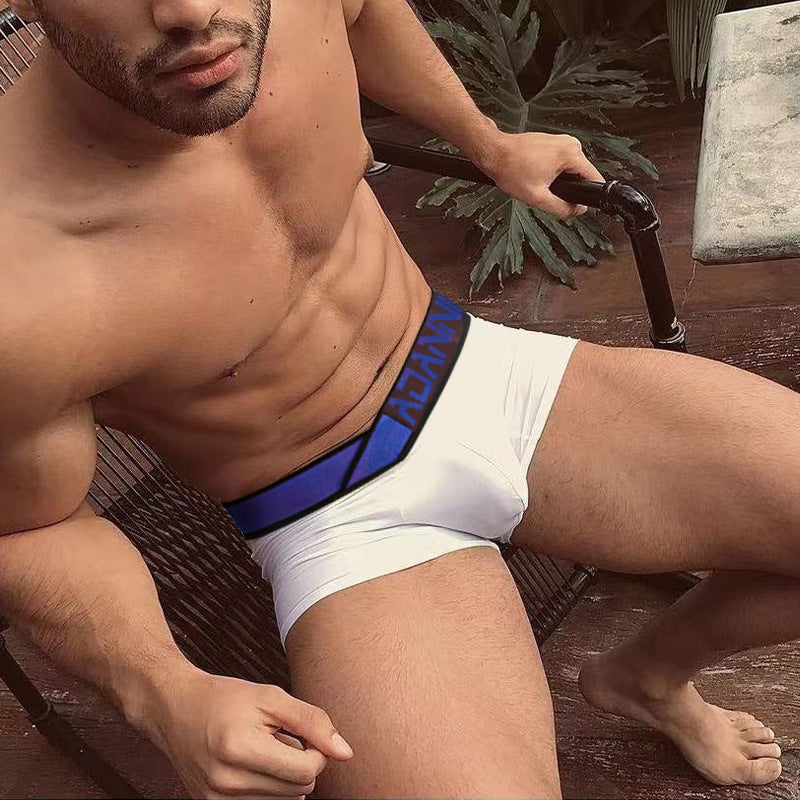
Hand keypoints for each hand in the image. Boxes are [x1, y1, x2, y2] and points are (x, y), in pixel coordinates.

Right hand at [145, 668, 352, 798]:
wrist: (174, 708)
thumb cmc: (224, 698)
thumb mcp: (271, 697)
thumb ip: (312, 721)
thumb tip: (344, 752)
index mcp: (240, 748)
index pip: (306, 772)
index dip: (316, 751)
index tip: (302, 733)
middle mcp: (226, 782)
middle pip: (297, 790)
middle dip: (299, 762)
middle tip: (278, 737)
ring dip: (283, 776)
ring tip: (262, 749)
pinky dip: (266, 788)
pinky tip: (252, 765)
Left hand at [483, 131, 604, 220]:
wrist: (494, 152)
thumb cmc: (510, 168)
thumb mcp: (537, 198)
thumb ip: (562, 208)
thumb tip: (577, 211)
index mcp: (571, 153)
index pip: (594, 177)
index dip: (587, 195)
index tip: (577, 203)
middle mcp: (569, 143)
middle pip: (581, 175)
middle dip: (567, 187)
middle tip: (546, 191)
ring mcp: (561, 141)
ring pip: (570, 170)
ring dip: (558, 180)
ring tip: (538, 181)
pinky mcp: (553, 142)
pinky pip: (561, 162)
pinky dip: (551, 172)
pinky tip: (536, 173)